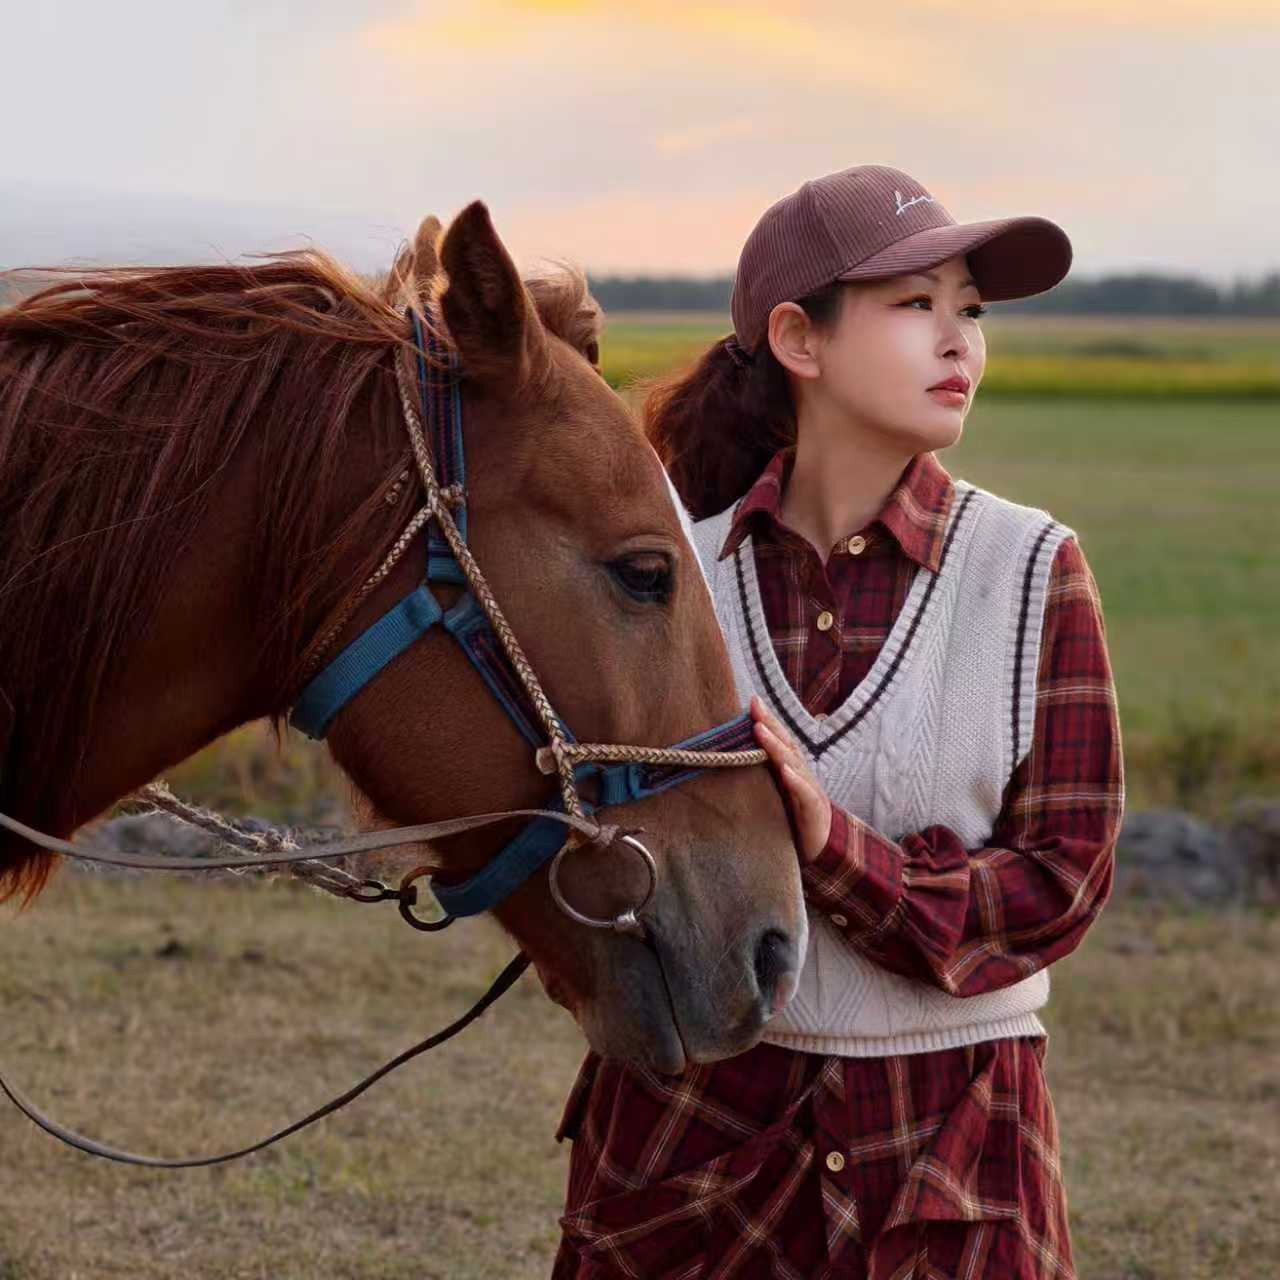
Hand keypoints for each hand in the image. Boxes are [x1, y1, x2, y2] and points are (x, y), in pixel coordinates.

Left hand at [749, 694, 831, 864]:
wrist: (822, 854)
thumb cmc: (794, 823)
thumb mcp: (775, 797)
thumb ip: (762, 779)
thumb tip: (734, 760)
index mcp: (791, 771)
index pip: (780, 740)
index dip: (768, 721)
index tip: (752, 701)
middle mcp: (801, 776)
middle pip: (787, 745)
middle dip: (771, 724)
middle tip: (754, 705)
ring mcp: (809, 792)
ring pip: (794, 764)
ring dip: (777, 746)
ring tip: (761, 730)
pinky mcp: (814, 813)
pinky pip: (805, 795)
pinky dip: (796, 782)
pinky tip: (786, 771)